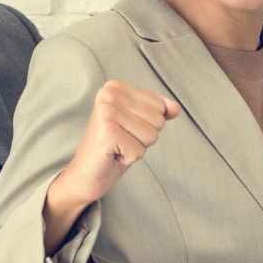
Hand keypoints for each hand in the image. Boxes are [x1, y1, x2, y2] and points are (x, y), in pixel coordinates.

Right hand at [40, 81, 179, 252]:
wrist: (86, 174)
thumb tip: (176, 108)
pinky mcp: (106, 133)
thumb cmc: (113, 148)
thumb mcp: (139, 126)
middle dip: (144, 137)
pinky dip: (129, 158)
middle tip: (121, 141)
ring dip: (137, 148)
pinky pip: (139, 150)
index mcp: (115, 87)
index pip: (159, 105)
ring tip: (117, 147)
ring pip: (151, 135)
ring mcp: (105, 112)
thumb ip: (159, 112)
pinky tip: (112, 154)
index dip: (148, 125)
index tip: (125, 129)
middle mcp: (108, 94)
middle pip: (158, 120)